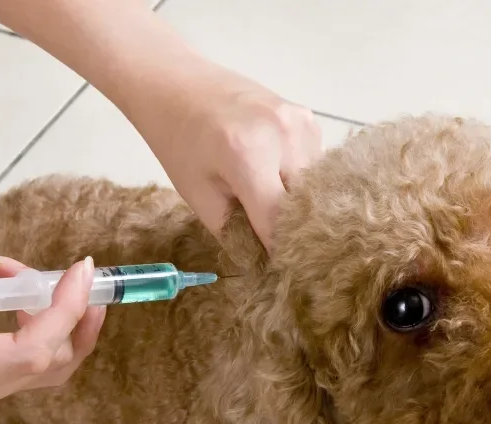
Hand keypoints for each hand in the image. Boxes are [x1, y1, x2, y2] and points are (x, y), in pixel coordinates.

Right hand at [0, 257, 104, 423]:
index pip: (29, 356)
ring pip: (38, 370)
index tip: (80, 270)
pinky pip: (16, 366)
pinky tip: (11, 294)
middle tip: (72, 269)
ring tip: (26, 273)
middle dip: (73, 317)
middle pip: (48, 369)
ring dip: (54, 320)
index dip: (64, 312)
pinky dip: (31, 329)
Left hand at [139, 65, 323, 250]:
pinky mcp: (307, 118)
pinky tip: (272, 170)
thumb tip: (265, 263)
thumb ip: (235, 232)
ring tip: (265, 195)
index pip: (279, 221)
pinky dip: (297, 177)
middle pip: (302, 204)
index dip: (278, 250)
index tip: (276, 270)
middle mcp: (282, 135)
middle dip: (288, 227)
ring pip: (313, 185)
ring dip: (295, 201)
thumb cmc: (179, 142)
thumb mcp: (199, 195)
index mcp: (247, 155)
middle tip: (270, 238)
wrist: (177, 85)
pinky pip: (313, 163)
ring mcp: (299, 122)